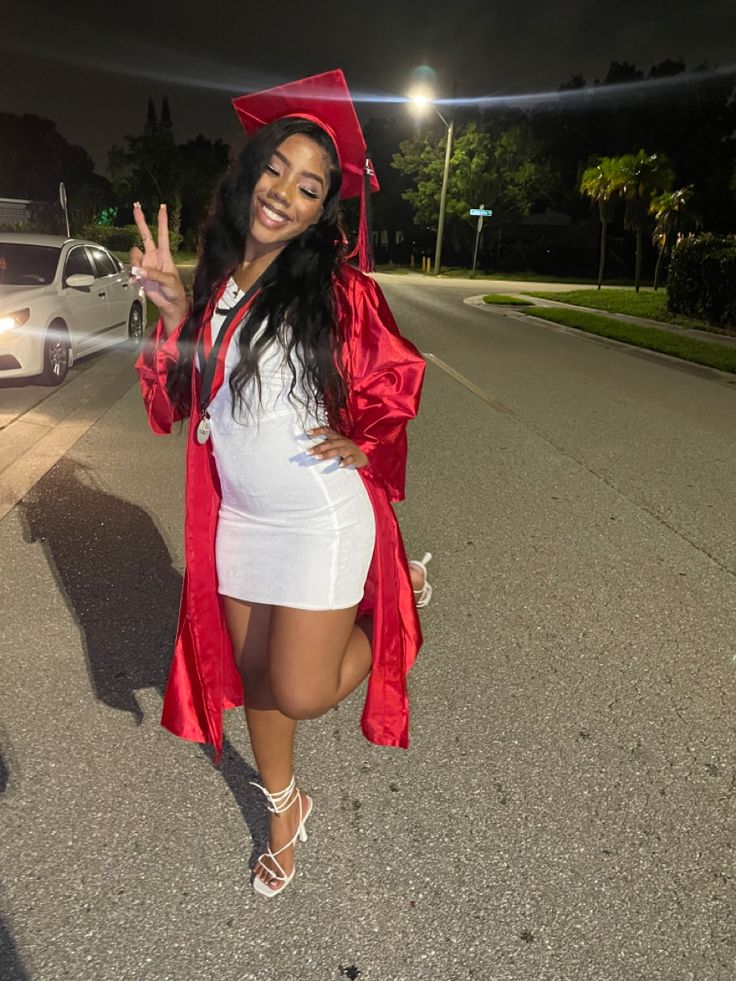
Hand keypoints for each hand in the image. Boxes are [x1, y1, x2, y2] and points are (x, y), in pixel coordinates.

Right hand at [130, 203, 187, 333]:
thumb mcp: (168, 281)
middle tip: (136, 206)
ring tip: (143, 275)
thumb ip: (153, 274)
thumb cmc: (175, 291)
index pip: (162, 234)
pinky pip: (131, 268)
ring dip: (136, 262)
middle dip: (141, 221)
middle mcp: (154, 256)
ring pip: (134, 254)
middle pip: (145, 235)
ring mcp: (145, 264)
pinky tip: (137, 281)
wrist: (170, 304)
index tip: (162, 207)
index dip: (162, 221)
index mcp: (164, 255)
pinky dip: (132, 274)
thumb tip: (138, 270)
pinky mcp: (139, 274)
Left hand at [306, 427, 367, 468]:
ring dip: (327, 454)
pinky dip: (345, 462)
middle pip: (330, 443)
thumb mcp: (339, 444)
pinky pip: (350, 459)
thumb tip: (313, 449)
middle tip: (308, 452)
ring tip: (318, 458)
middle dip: (318, 447)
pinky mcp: (355, 456)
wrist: (366, 454)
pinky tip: (340, 465)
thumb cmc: (348, 450)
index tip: (308, 432)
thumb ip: (328, 445)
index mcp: (338, 437)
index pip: (327, 431)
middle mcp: (343, 441)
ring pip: (337, 450)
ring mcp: (349, 448)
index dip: (318, 431)